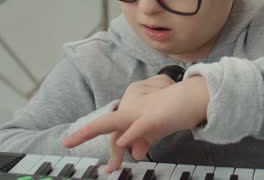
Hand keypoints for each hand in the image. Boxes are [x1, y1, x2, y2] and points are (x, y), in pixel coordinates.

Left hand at [63, 75, 208, 171]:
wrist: (195, 96)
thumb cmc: (176, 110)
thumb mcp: (156, 128)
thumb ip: (143, 138)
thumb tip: (134, 152)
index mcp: (133, 110)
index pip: (115, 130)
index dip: (112, 149)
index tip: (111, 167)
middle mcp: (134, 107)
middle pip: (107, 123)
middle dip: (86, 133)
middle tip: (67, 142)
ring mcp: (144, 110)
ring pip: (115, 121)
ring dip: (94, 130)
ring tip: (74, 139)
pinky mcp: (156, 116)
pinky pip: (141, 125)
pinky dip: (132, 134)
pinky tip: (122, 142)